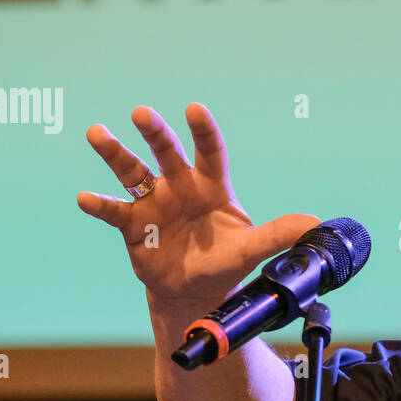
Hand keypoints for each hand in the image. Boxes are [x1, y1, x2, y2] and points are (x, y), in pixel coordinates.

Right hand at [76, 102, 318, 306]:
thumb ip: (278, 234)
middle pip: (166, 152)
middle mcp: (179, 186)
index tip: (195, 109)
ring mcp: (153, 202)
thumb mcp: (251, 249)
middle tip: (142, 113)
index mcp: (211, 187)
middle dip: (155, 132)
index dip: (203, 132)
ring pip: (131, 171)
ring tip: (97, 133)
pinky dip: (99, 204)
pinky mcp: (132, 225)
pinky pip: (113, 210)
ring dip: (114, 152)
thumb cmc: (224, 262)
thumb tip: (315, 224)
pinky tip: (85, 197)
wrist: (194, 291)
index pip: (210, 152)